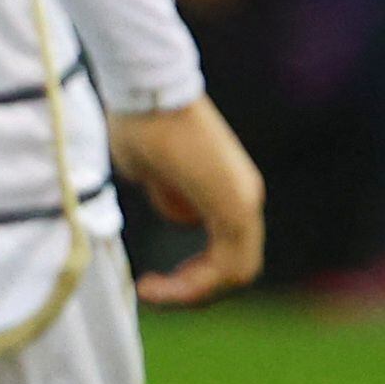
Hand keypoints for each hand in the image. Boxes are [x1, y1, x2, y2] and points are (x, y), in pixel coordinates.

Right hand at [111, 98, 265, 305]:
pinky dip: (195, 286)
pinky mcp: (236, 204)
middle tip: (152, 292)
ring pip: (234, 272)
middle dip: (191, 289)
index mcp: (227, 188)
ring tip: (151, 292)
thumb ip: (167, 193)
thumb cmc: (140, 121)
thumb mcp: (150, 169)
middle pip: (233, 267)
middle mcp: (245, 196)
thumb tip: (175, 208)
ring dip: (191, 292)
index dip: (191, 277)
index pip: (224, 252)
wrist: (147, 91)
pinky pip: (228, 265)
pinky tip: (158, 286)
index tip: (153, 283)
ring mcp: (244, 200)